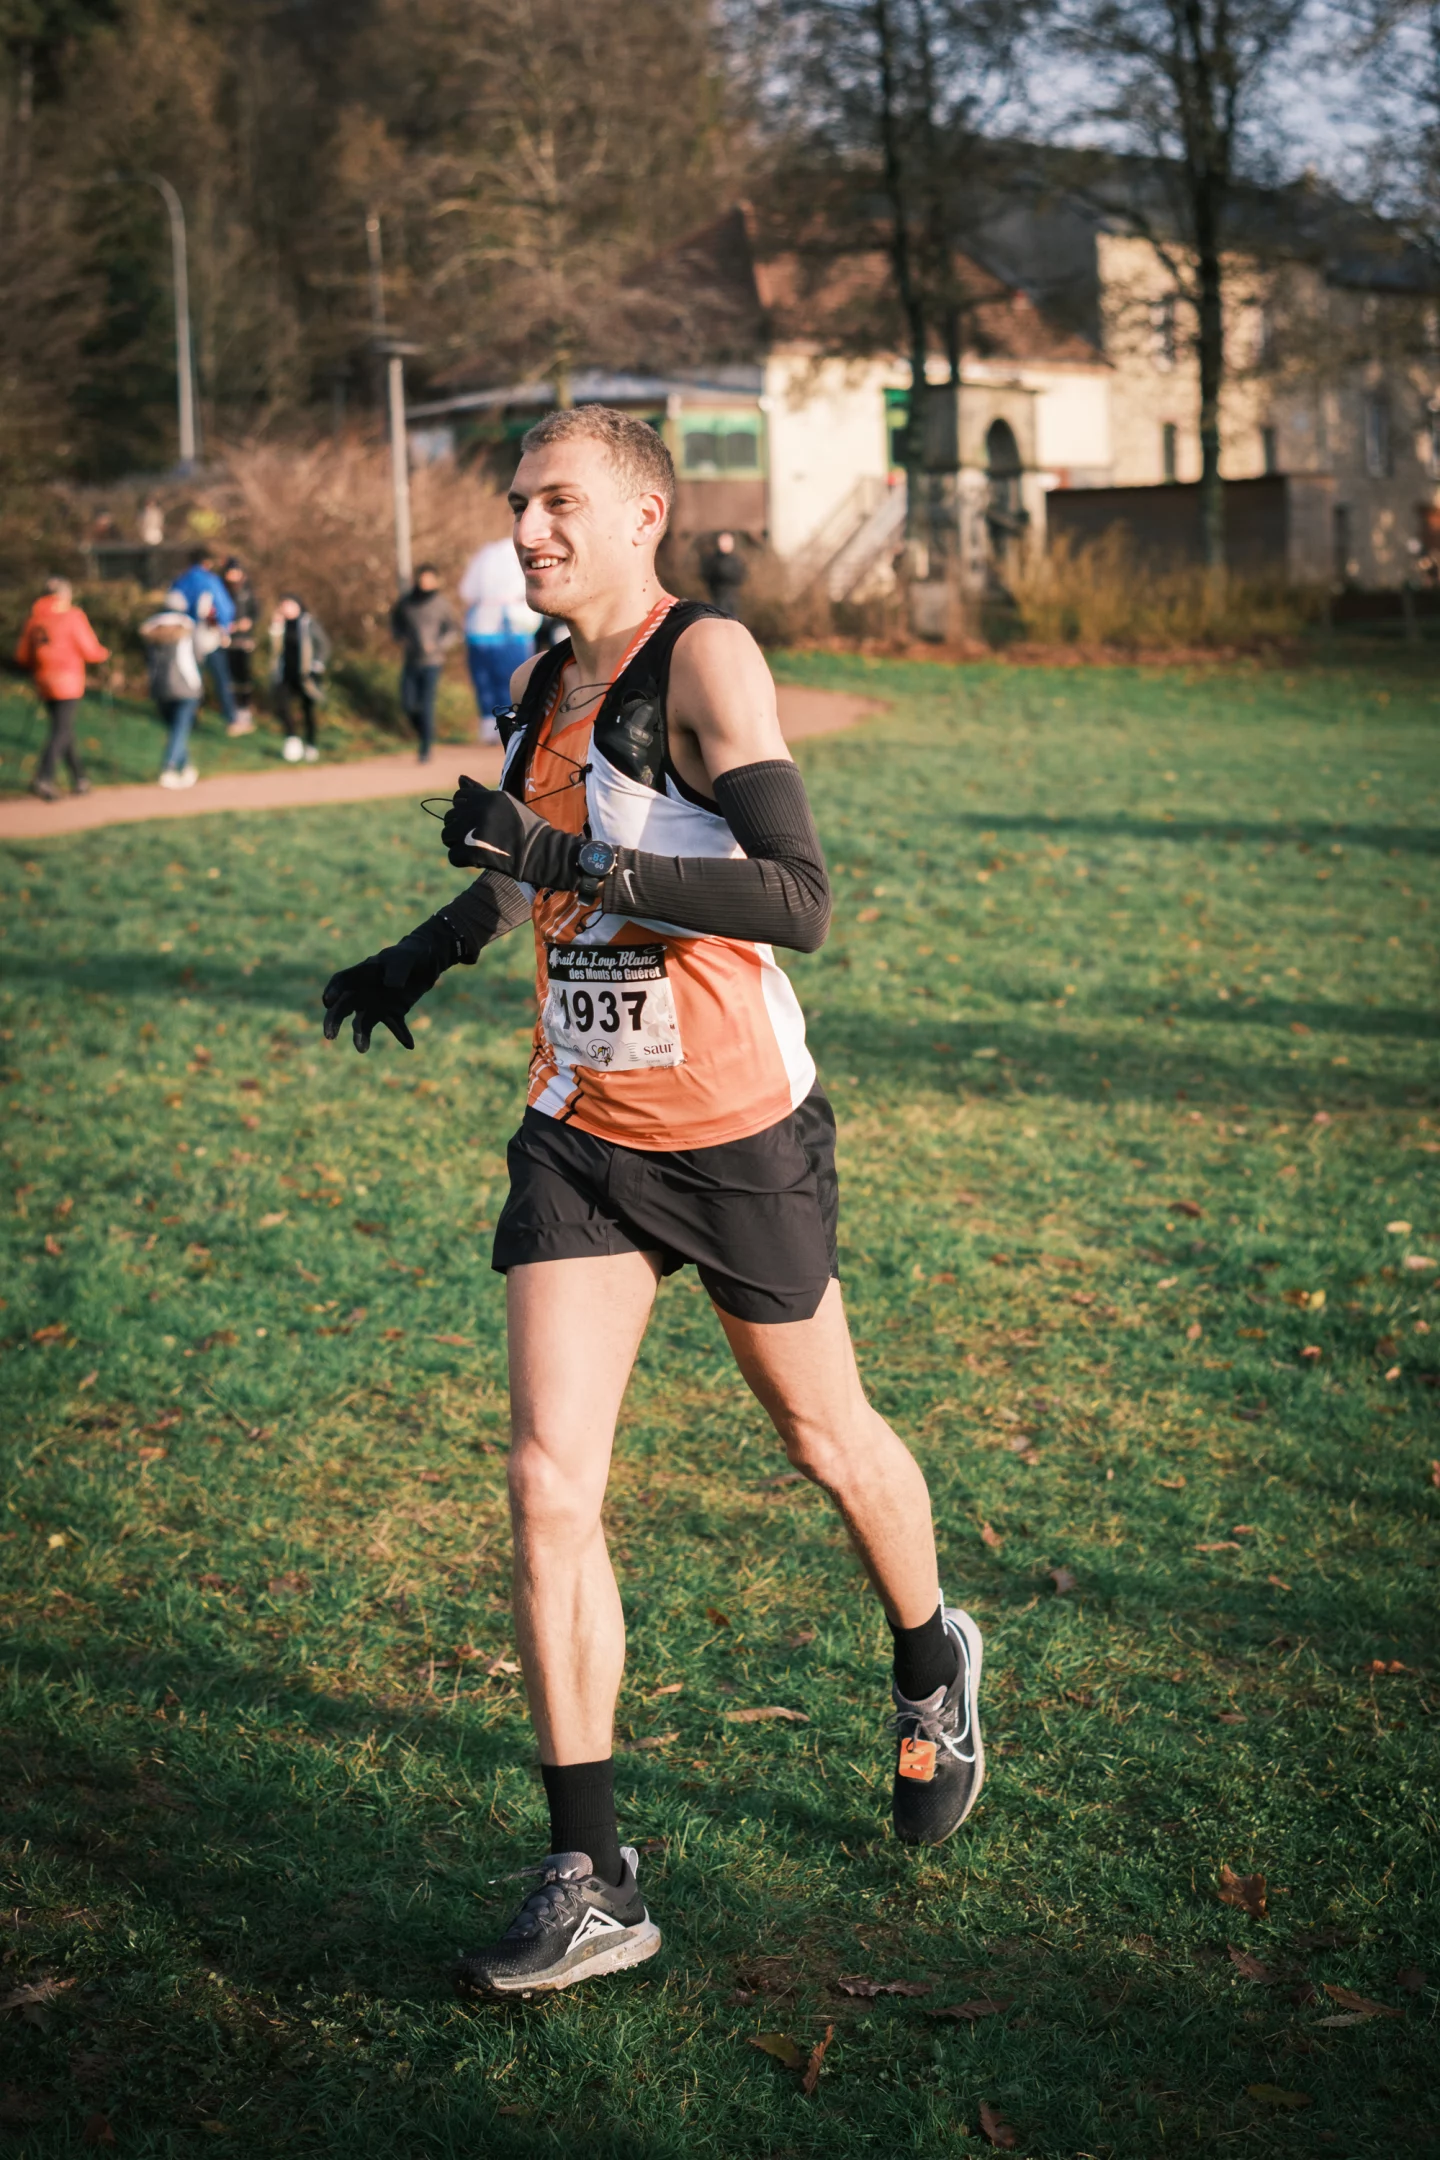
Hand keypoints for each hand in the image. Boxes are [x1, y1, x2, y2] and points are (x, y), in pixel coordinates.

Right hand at [321, 919, 457, 1052]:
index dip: (332, 991)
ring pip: (364, 1023)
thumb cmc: (409, 955)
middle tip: (330, 1035)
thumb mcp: (405, 958)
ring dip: (362, 1035)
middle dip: (334, 1021)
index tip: (328, 1003)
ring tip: (362, 1049)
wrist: (426, 961)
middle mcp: (364, 991)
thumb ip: (397, 969)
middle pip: (343, 1007)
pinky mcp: (393, 1013)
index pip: (341, 981)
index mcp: (362, 973)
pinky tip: (410, 1043)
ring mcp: (377, 1004)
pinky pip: (395, 1026)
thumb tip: (391, 986)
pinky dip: (401, 1034)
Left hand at [440, 775, 579, 886]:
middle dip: (459, 829)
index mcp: (486, 797)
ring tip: (475, 848)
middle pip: (449, 818)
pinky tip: (477, 860)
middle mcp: (477, 810)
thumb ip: (481, 792)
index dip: (464, 812)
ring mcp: (473, 831)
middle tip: (477, 838)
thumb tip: (459, 778)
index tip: (476, 822)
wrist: (541, 852)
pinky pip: (453, 856)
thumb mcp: (506, 803)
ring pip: (446, 836)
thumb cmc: (526, 828)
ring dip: (458, 844)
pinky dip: (462, 861)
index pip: (458, 798)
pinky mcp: (472, 851)